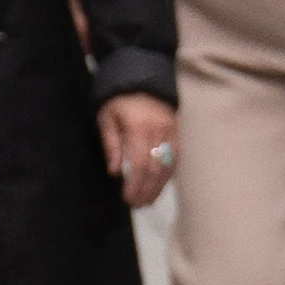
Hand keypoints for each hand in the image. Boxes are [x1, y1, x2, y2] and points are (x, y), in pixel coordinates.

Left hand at [99, 92, 178, 207]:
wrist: (142, 78)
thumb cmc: (118, 100)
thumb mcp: (106, 118)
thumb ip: (111, 145)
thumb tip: (115, 172)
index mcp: (138, 128)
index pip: (139, 164)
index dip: (134, 185)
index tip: (127, 198)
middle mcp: (158, 132)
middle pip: (155, 169)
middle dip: (146, 191)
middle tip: (137, 205)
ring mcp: (171, 132)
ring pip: (168, 166)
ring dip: (158, 187)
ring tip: (147, 201)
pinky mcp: (178, 132)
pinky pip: (176, 158)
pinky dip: (168, 175)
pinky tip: (159, 186)